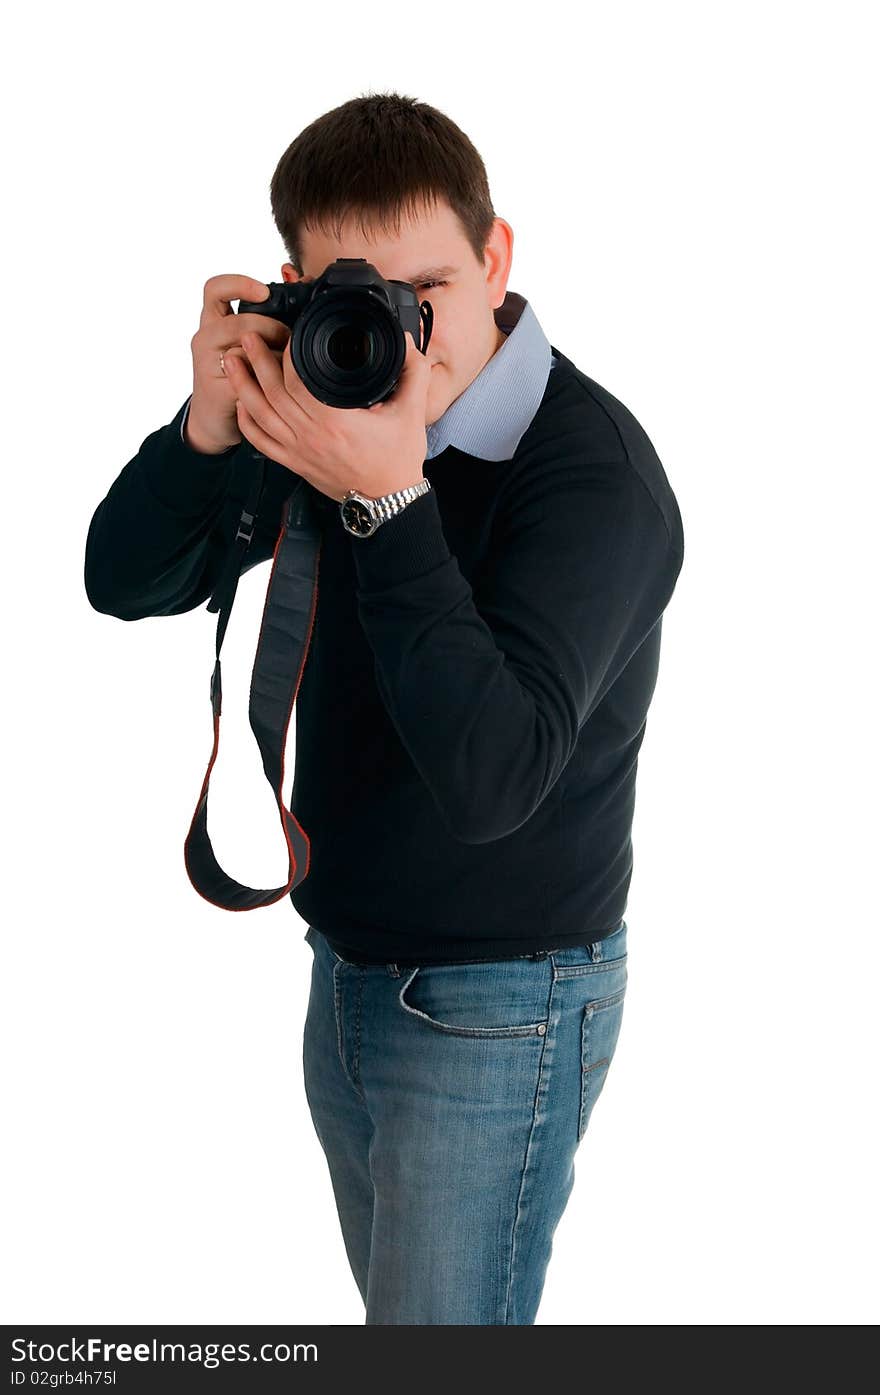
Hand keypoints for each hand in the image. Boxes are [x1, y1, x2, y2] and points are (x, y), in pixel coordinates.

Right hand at [186, 275, 290, 453]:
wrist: (216, 416)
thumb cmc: (243, 373)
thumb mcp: (251, 339)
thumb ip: (270, 314)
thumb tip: (301, 281)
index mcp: (213, 320)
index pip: (216, 289)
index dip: (240, 284)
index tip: (265, 292)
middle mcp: (205, 337)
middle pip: (238, 321)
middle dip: (270, 328)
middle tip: (287, 338)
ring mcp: (206, 364)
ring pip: (242, 349)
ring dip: (270, 355)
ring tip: (283, 362)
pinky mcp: (216, 389)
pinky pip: (247, 379)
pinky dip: (266, 380)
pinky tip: (276, 383)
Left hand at [225, 329, 430, 500]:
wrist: (389, 501)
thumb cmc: (398, 461)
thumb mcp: (412, 412)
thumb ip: (414, 373)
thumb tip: (407, 341)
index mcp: (335, 422)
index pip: (297, 382)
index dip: (286, 355)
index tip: (287, 335)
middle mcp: (310, 437)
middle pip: (271, 393)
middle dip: (256, 361)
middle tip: (248, 335)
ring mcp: (298, 452)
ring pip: (259, 415)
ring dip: (241, 385)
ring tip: (232, 360)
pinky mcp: (294, 464)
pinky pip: (260, 442)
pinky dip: (246, 421)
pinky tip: (241, 402)